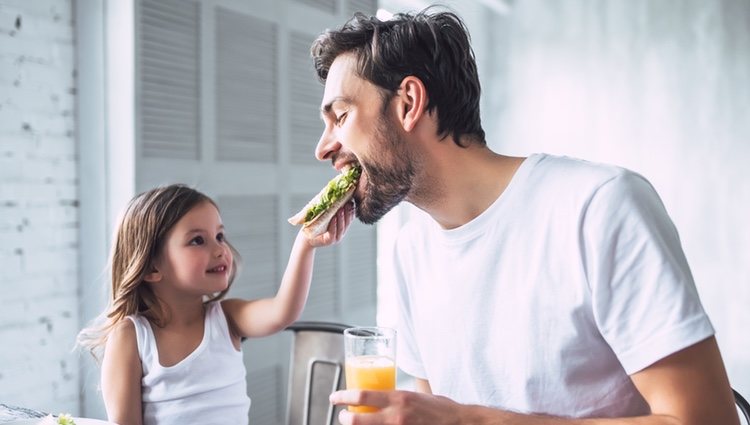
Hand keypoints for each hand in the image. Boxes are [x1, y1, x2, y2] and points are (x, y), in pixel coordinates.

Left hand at [307, 201, 354, 246]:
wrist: (306, 236)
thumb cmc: (314, 224)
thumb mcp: (324, 214)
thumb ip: (330, 207)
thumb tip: (334, 193)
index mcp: (341, 225)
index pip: (349, 218)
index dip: (351, 210)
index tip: (351, 201)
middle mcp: (340, 232)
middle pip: (347, 222)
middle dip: (348, 212)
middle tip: (348, 203)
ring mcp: (336, 237)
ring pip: (341, 227)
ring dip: (342, 218)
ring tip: (341, 209)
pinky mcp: (329, 241)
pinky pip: (333, 233)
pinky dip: (334, 225)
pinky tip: (334, 219)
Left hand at [330, 389, 463, 424]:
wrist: (461, 424)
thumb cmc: (442, 410)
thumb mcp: (417, 396)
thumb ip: (398, 399)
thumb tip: (383, 399)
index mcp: (399, 398)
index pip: (362, 395)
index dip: (343, 396)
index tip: (335, 397)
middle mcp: (396, 417)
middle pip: (358, 420)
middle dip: (345, 418)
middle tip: (343, 415)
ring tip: (354, 424)